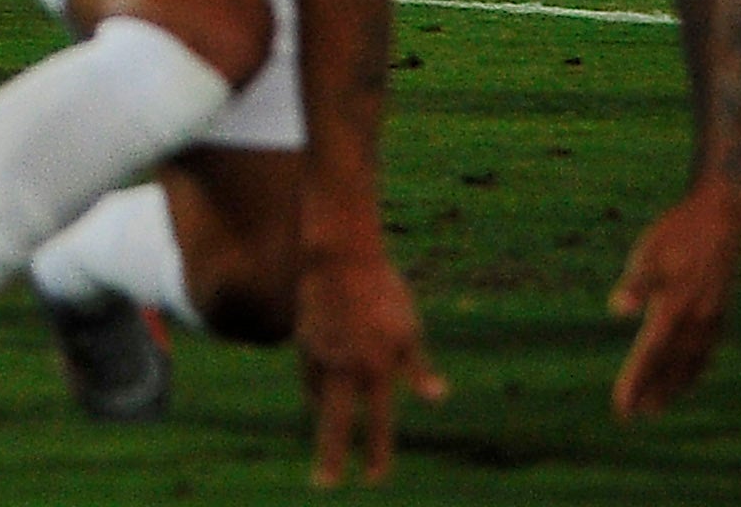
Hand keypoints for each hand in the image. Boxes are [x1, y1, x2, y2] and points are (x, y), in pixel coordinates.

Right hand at [297, 243, 446, 486]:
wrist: (339, 257)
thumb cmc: (384, 291)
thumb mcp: (410, 330)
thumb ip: (418, 369)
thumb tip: (437, 399)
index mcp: (375, 370)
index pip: (377, 424)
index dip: (378, 454)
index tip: (376, 479)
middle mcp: (343, 369)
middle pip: (334, 425)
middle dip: (330, 458)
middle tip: (324, 486)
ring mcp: (318, 355)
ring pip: (319, 398)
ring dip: (325, 419)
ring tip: (328, 439)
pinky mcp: (303, 340)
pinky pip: (309, 374)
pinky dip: (315, 390)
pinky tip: (320, 394)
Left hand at [607, 179, 740, 419]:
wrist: (722, 216)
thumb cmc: (677, 232)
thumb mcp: (649, 251)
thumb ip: (635, 284)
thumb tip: (617, 310)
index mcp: (675, 306)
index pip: (650, 354)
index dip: (636, 381)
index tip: (623, 406)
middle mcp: (697, 319)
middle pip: (671, 366)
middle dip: (653, 391)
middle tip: (635, 416)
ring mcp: (712, 317)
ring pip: (692, 363)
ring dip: (675, 386)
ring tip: (658, 406)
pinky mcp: (720, 311)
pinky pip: (707, 350)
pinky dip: (695, 369)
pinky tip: (688, 377)